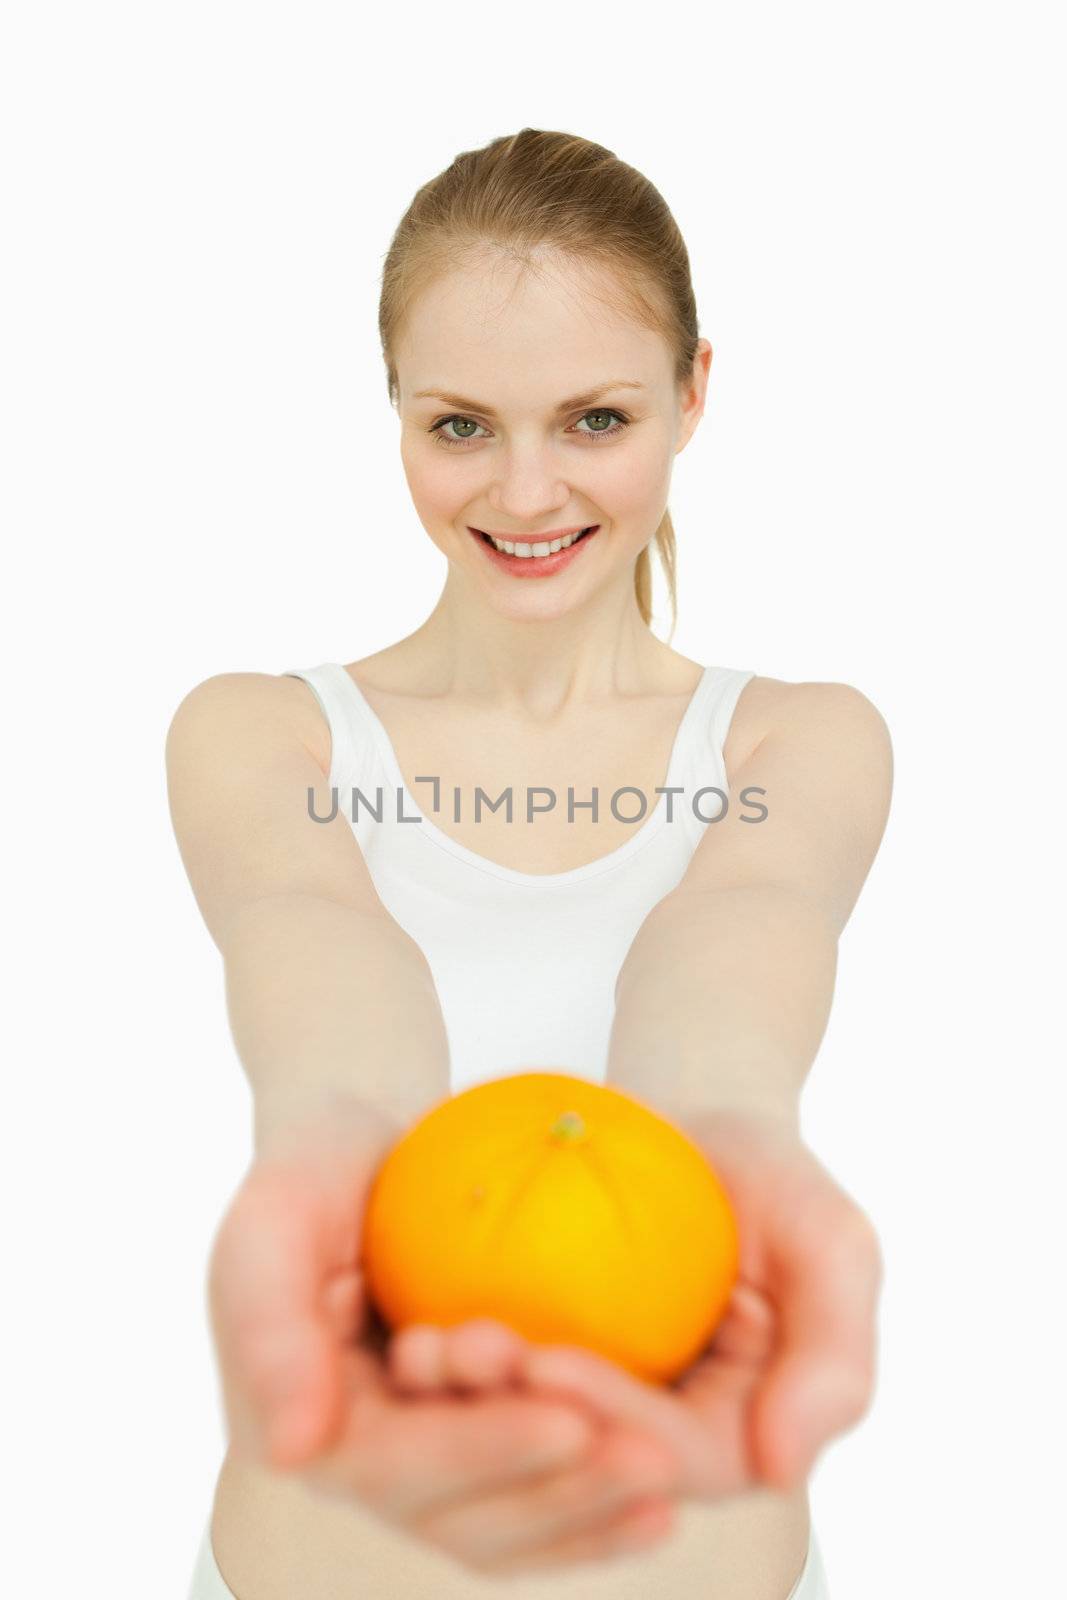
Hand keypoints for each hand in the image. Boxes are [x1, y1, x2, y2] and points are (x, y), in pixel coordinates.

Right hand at [207, 1099, 681, 1576]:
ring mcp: (420, 1466)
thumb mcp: (276, 1219)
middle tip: (652, 1459)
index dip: (481, 1448)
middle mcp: (361, 1465)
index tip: (568, 1420)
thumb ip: (269, 1326)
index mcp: (302, 1422)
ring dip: (587, 1512)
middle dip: (559, 1491)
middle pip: (462, 1516)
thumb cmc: (317, 1169)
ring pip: (505, 1527)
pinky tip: (660, 1510)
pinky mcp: (473, 1449)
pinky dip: (591, 1518)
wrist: (365, 1151)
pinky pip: (533, 1503)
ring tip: (667, 1478)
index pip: (395, 1462)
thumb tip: (293, 1451)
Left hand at [408, 1107, 881, 1503]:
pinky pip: (490, 1391)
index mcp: (732, 1436)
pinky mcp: (534, 1370)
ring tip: (427, 1348)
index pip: (671, 1454)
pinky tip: (413, 1333)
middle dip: (521, 1419)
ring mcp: (589, 1409)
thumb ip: (833, 1357)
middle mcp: (654, 1441)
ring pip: (525, 1439)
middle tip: (465, 1354)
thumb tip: (781, 1468)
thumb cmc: (766, 1174)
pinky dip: (453, 1372)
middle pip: (584, 1458)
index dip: (608, 1419)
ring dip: (471, 1407)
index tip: (545, 1361)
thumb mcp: (828, 1242)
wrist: (688, 1121)